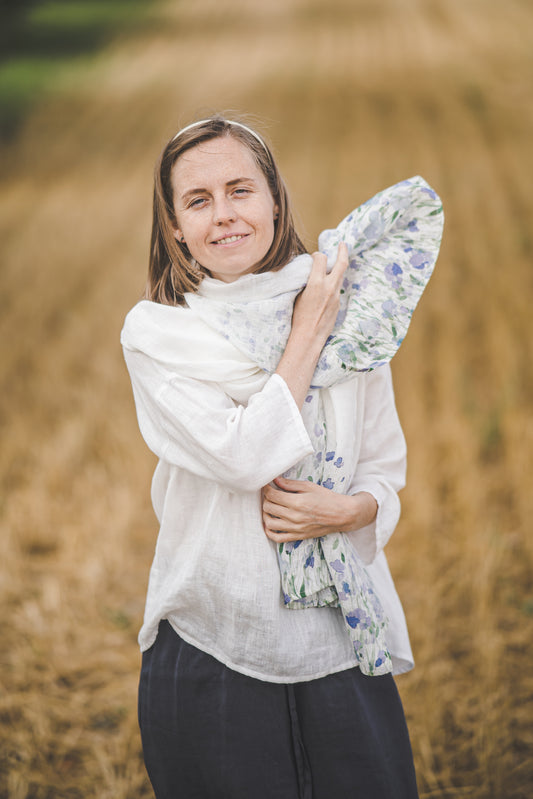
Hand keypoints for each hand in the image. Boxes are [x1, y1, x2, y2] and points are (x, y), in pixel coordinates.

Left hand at [262, 476, 377, 542]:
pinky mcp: (298, 536)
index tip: (266, 485)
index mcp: (297, 502)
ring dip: (265, 514)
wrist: (342, 515)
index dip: (266, 488)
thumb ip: (290, 484)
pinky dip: (269, 531)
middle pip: (268, 507)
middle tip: (270, 494)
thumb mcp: (309, 486)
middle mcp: (294, 517)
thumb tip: (275, 479)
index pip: (272, 495)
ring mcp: (295, 529)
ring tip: (270, 507)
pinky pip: (277, 538)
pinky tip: (270, 523)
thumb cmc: (327, 498)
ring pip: (269, 523)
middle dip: (266, 499)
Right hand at [290, 242, 348, 345]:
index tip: (314, 257)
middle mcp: (329, 288)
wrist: (308, 337)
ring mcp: (336, 296)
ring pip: (340, 276)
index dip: (317, 255)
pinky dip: (333, 283)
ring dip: (337, 268)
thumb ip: (306, 281)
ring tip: (335, 263)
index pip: (321, 258)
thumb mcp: (297, 295)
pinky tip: (327, 286)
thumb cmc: (297, 318)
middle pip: (341, 264)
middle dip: (343, 251)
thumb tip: (309, 272)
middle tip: (343, 244)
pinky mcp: (338, 304)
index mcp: (316, 283)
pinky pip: (337, 289)